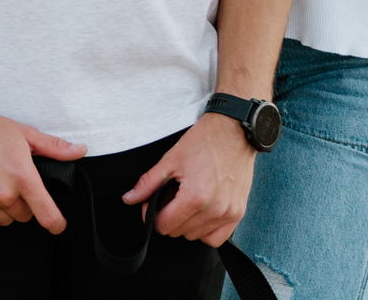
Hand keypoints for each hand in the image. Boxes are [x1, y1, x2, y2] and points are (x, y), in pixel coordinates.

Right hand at [0, 104, 86, 233]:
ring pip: (4, 221)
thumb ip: (55, 147)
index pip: (46, 213)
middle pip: (25, 216)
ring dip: (3, 208)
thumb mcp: (25, 134)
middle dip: (23, 202)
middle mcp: (4, 193)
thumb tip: (80, 150)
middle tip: (11, 181)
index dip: (56, 223)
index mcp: (22, 176)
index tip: (58, 225)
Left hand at [122, 113, 255, 247]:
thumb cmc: (205, 140)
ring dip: (187, 223)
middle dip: (170, 217)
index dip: (153, 215)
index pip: (163, 225)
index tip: (155, 201)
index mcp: (195, 197)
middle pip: (178, 232)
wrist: (234, 129)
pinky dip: (206, 230)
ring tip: (188, 199)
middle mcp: (213, 209)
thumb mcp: (171, 158)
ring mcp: (228, 213)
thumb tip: (129, 199)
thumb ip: (148, 183)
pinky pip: (216, 237)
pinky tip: (202, 212)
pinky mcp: (238, 213)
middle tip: (173, 195)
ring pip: (195, 236)